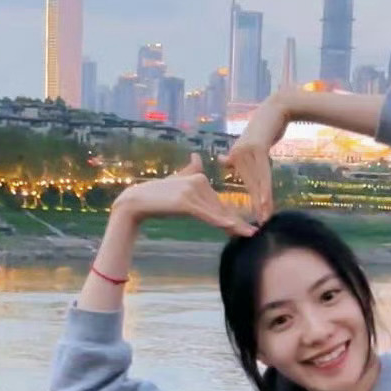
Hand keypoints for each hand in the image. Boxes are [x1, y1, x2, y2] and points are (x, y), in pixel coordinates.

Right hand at [113, 154, 255, 236]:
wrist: (137, 201)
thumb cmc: (156, 195)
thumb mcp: (176, 181)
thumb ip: (189, 170)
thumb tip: (197, 156)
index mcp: (198, 177)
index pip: (218, 200)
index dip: (231, 215)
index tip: (245, 227)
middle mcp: (198, 181)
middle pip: (220, 207)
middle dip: (236, 222)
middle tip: (252, 234)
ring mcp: (192, 190)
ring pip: (216, 212)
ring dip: (234, 225)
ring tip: (248, 234)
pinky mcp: (186, 201)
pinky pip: (207, 214)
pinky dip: (221, 221)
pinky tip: (233, 228)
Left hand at [225, 95, 290, 223]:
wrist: (275, 109)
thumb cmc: (264, 128)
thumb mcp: (248, 143)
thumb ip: (236, 155)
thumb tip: (222, 161)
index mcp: (234, 157)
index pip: (242, 185)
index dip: (248, 201)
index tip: (249, 217)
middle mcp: (237, 155)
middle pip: (248, 186)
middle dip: (255, 206)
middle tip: (257, 224)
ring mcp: (247, 151)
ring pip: (256, 182)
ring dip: (261, 202)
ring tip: (264, 218)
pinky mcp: (258, 149)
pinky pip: (263, 173)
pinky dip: (265, 188)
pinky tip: (266, 201)